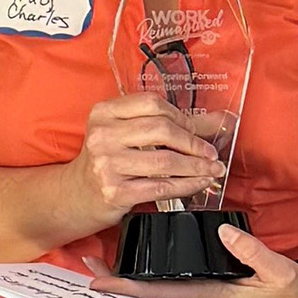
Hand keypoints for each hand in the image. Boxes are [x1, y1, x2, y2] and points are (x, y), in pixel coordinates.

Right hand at [70, 93, 223, 222]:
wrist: (77, 195)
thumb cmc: (107, 161)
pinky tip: (198, 183)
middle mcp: (103, 135)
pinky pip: (161, 187)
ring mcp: (107, 164)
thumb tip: (220, 120)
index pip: (151, 103)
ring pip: (165, 162)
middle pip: (161, 130)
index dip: (181, 116)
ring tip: (212, 169)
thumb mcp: (126, 134)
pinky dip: (187, 186)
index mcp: (104, 112)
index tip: (196, 129)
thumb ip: (169, 123)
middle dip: (194, 143)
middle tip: (210, 152)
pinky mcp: (115, 191)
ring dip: (196, 167)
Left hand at [83, 227, 297, 297]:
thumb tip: (224, 231)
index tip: (99, 282)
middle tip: (86, 267)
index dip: (129, 288)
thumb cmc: (293, 293)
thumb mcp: (280, 271)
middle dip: (118, 283)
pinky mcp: (210, 291)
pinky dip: (151, 279)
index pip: (163, 295)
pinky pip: (173, 287)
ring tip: (101, 265)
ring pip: (159, 292)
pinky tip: (139, 268)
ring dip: (130, 281)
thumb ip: (253, 252)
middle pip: (151, 295)